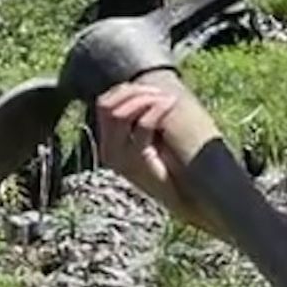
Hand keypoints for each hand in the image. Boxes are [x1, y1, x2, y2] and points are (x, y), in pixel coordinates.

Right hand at [92, 79, 211, 227]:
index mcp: (109, 143)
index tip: (150, 88)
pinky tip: (170, 104)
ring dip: (146, 98)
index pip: (103, 104)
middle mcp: (108, 150)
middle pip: (108, 106)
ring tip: (167, 98)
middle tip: (160, 92)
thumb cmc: (172, 167)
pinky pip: (142, 126)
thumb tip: (145, 90)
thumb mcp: (150, 141)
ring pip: (121, 113)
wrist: (183, 198)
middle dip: (134, 91)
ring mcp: (120, 158)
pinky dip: (156, 110)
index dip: (125, 90)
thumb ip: (141, 120)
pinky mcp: (137, 162)